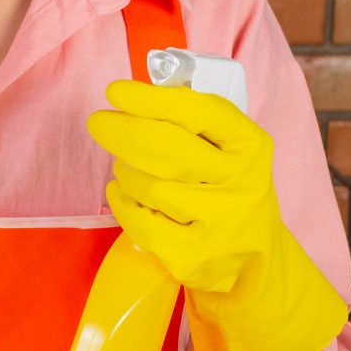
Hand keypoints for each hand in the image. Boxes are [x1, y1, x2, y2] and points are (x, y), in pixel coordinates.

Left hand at [86, 78, 348, 350]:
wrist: (252, 259)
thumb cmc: (225, 188)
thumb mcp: (230, 151)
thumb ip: (194, 123)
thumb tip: (134, 97)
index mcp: (251, 146)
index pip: (198, 112)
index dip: (150, 99)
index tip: (116, 91)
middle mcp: (241, 183)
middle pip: (167, 147)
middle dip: (122, 130)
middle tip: (98, 123)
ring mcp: (220, 223)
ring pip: (149, 184)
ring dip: (125, 170)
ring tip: (126, 166)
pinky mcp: (195, 256)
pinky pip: (139, 220)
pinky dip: (121, 201)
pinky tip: (121, 192)